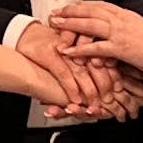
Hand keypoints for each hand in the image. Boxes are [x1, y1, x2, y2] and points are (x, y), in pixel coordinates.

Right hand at [16, 28, 132, 120]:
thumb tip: (107, 78)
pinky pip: (64, 75)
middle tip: (110, 102)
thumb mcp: (72, 49)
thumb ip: (87, 59)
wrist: (24, 36)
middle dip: (104, 88)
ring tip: (94, 106)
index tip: (119, 91)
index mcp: (85, 40)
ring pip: (83, 73)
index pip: (106, 58)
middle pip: (97, 67)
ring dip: (90, 92)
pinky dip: (71, 90)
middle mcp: (76, 44)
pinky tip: (75, 101)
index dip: (113, 76)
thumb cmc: (50, 45)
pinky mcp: (49, 55)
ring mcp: (63, 50)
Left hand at [48, 0, 142, 77]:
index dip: (82, 5)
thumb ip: (126, 29)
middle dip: (71, 11)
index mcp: (126, 14)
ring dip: (70, 24)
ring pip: (89, 24)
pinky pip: (95, 47)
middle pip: (90, 11)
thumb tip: (116, 32)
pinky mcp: (120, 48)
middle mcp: (120, 20)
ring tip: (56, 25)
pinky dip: (79, 49)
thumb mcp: (141, 30)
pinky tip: (68, 51)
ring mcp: (119, 33)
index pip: (99, 5)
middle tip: (55, 12)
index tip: (70, 6)